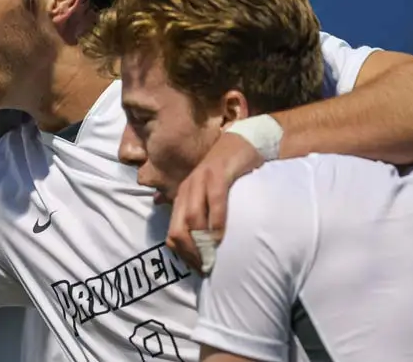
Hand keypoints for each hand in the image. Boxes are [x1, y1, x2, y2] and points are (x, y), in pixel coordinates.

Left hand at [166, 129, 263, 272]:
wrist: (240, 143)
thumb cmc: (226, 174)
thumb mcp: (208, 195)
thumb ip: (199, 213)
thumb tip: (188, 241)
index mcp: (182, 198)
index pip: (172, 234)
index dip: (184, 255)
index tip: (200, 268)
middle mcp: (187, 190)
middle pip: (178, 228)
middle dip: (191, 252)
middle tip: (208, 266)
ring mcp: (200, 180)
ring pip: (192, 216)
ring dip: (202, 240)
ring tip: (215, 255)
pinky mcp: (218, 173)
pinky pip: (214, 200)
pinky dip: (216, 220)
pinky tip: (222, 233)